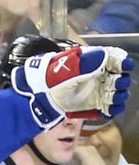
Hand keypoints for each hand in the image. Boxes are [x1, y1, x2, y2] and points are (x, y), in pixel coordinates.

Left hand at [12, 46, 133, 126]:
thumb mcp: (69, 65)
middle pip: (120, 77)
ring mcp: (97, 91)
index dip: (121, 62)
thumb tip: (105, 56)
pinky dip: (115, 108)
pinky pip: (112, 107)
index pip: (115, 60)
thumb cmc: (51, 78)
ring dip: (119, 94)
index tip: (124, 65)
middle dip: (121, 80)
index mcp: (93, 62)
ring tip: (110, 95)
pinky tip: (110, 106)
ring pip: (119, 93)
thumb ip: (89, 61)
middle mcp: (98, 76)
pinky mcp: (95, 105)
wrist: (40, 96)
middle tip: (114, 82)